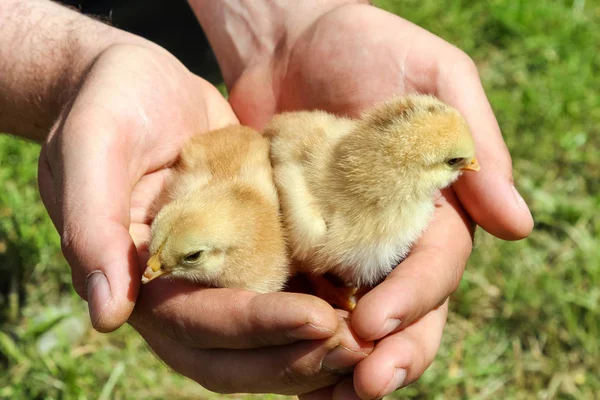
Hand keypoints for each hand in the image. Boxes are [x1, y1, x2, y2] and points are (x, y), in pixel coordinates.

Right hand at [38, 43, 373, 394]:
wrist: (139, 84)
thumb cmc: (109, 106)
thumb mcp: (91, 148)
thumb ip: (93, 226)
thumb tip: (108, 315)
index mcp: (139, 280)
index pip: (197, 325)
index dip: (256, 328)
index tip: (319, 320)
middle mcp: (180, 293)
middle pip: (234, 356)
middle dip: (296, 357)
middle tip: (359, 347)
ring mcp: (218, 277)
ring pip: (264, 342)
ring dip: (315, 351)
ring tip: (372, 343)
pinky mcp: (250, 253)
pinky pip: (285, 298)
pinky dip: (322, 316)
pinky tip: (365, 313)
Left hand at [219, 4, 533, 397]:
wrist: (289, 38)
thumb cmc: (368, 46)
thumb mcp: (435, 79)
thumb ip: (477, 148)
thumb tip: (519, 226)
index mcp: (434, 205)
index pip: (435, 267)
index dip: (413, 300)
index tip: (375, 326)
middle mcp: (390, 234)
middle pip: (403, 309)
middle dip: (390, 351)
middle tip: (363, 386)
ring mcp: (341, 241)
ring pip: (354, 316)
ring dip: (343, 361)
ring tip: (325, 396)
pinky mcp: (296, 237)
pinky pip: (300, 293)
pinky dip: (296, 333)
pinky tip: (284, 367)